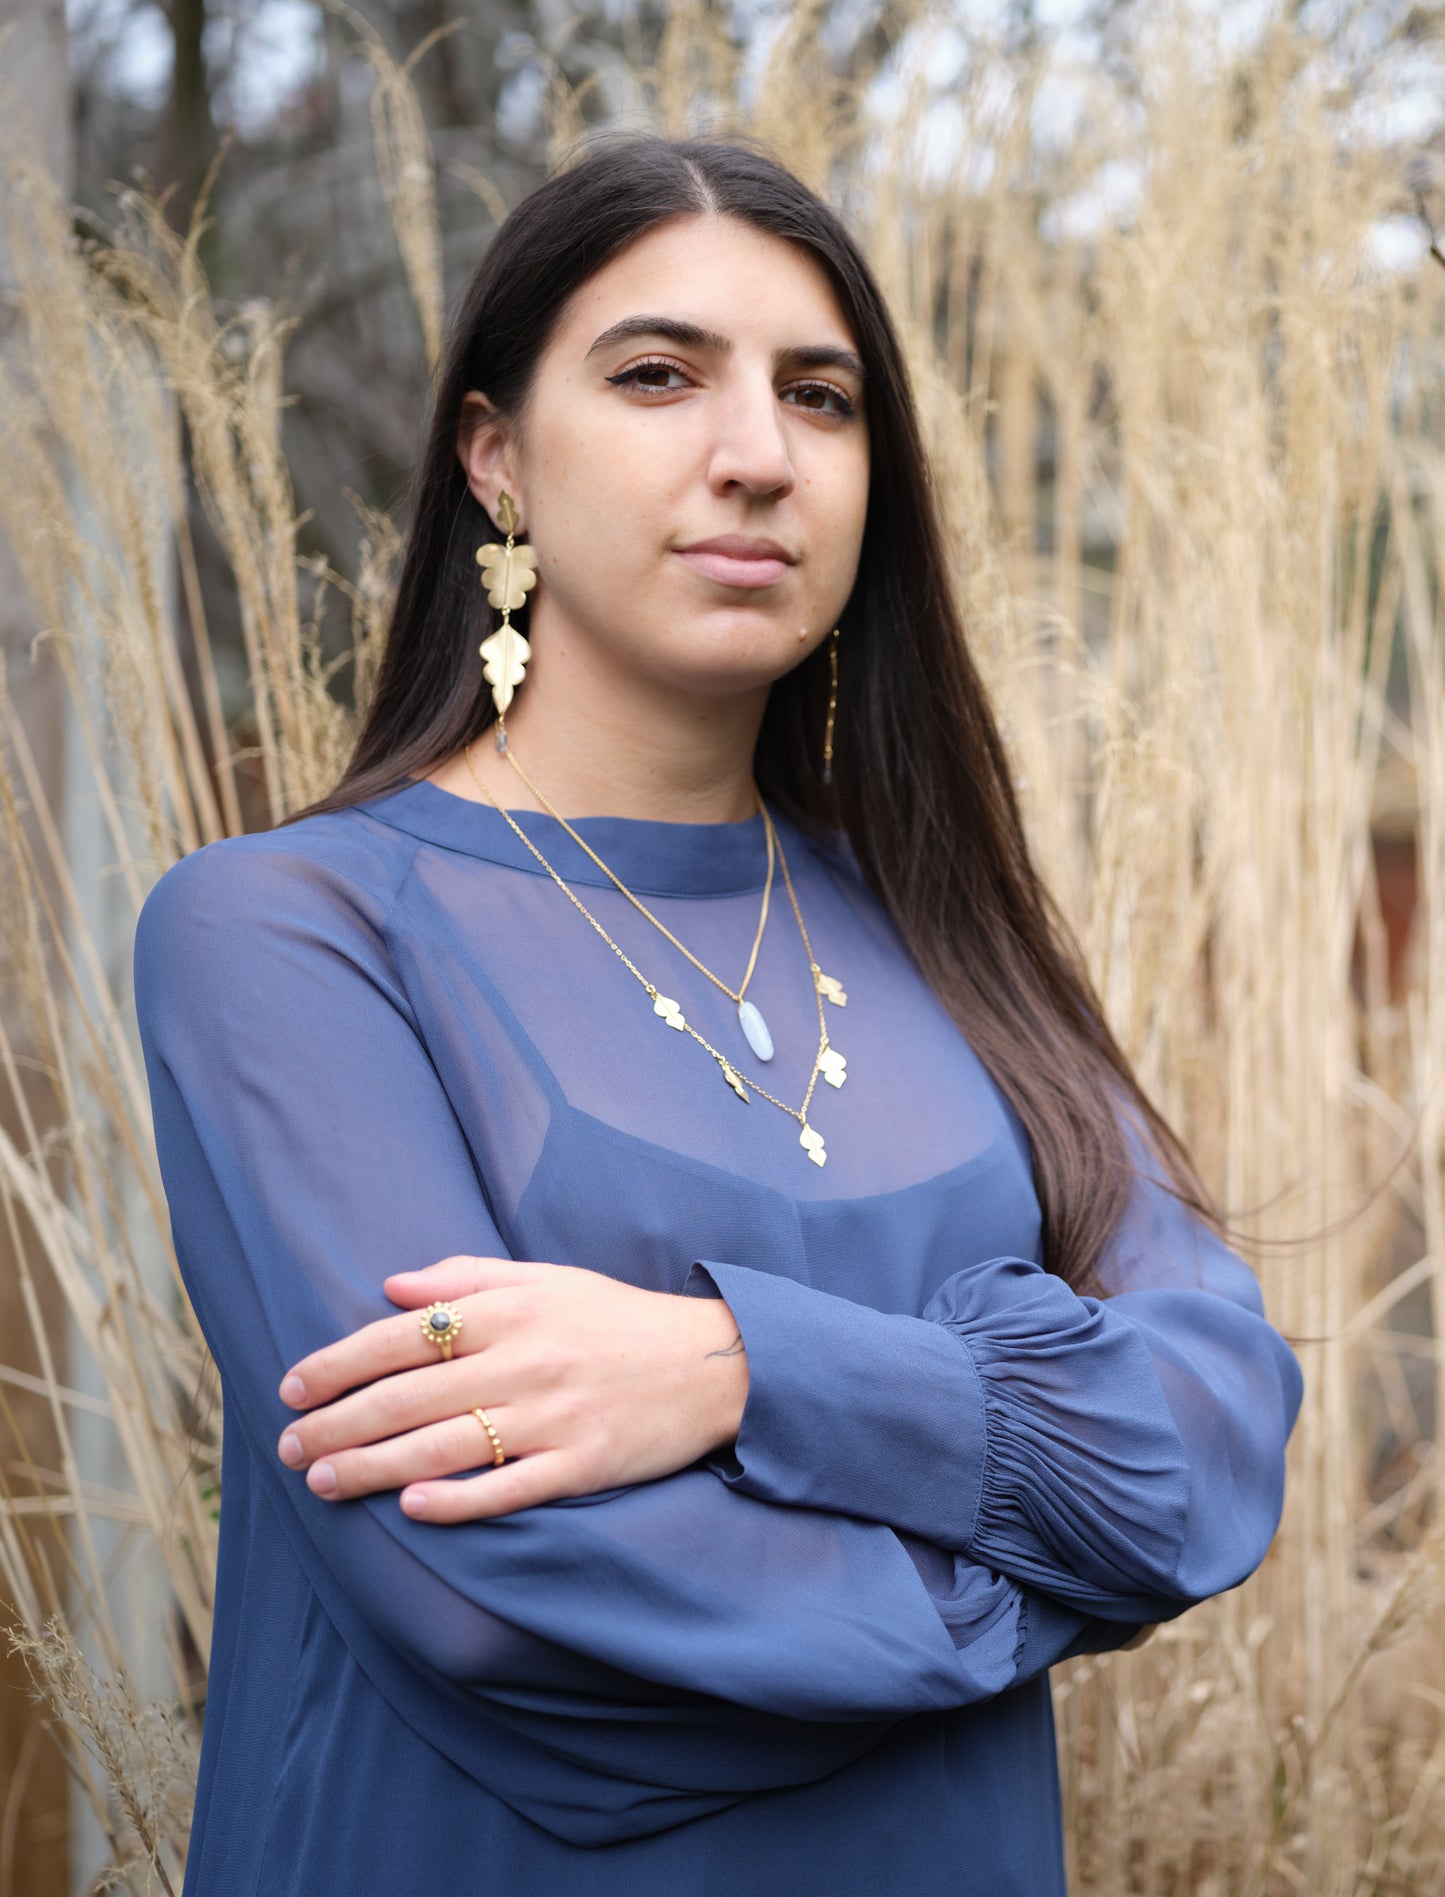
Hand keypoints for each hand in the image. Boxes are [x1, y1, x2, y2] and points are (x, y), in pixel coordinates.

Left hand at [274, 1255, 747, 1522]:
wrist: (712, 1360)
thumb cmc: (616, 1319)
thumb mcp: (546, 1279)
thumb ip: (465, 1279)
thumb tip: (390, 1287)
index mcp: (509, 1311)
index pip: (401, 1337)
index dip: (338, 1364)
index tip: (292, 1389)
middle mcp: (525, 1361)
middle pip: (409, 1398)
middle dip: (338, 1424)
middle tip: (290, 1449)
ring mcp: (554, 1417)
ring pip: (444, 1446)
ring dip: (373, 1468)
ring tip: (323, 1483)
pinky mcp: (583, 1464)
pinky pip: (509, 1488)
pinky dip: (458, 1500)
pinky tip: (412, 1508)